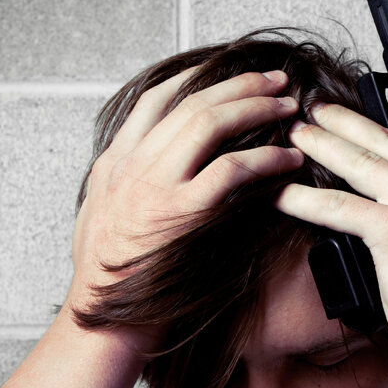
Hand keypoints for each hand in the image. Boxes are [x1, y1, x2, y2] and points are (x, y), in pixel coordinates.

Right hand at [68, 70, 303, 322]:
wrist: (101, 320)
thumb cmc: (108, 280)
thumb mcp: (98, 217)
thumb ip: (121, 184)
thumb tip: (143, 168)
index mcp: (115, 163)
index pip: (156, 99)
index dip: (197, 77)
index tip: (229, 68)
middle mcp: (132, 165)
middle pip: (191, 101)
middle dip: (240, 84)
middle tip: (276, 80)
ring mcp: (155, 186)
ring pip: (210, 122)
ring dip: (257, 108)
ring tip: (289, 109)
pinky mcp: (181, 212)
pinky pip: (231, 170)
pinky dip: (266, 159)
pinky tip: (289, 160)